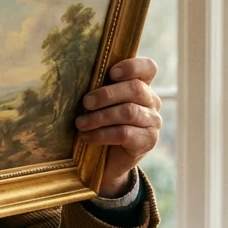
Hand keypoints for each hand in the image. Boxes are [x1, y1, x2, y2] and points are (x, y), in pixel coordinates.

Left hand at [75, 57, 161, 197]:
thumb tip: (74, 78)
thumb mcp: (98, 104)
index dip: (132, 67)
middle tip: (85, 103)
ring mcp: (152, 122)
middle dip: (106, 94)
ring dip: (100, 117)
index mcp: (141, 86)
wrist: (106, 161)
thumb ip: (98, 90)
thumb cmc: (99, 124)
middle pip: (135, 89)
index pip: (148, 68)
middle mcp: (151, 102)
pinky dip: (102, 134)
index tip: (111, 73)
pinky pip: (124, 133)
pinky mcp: (148, 141)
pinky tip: (87, 137)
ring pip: (129, 112)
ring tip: (80, 123)